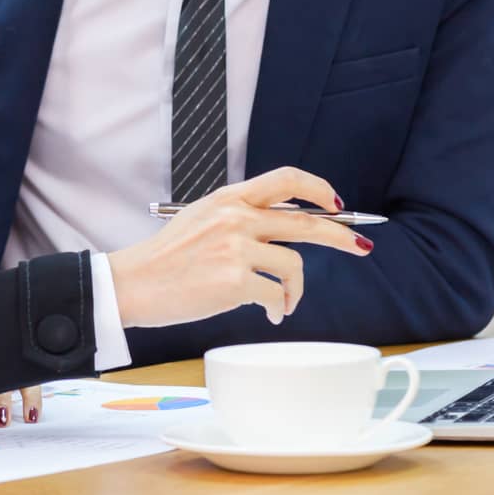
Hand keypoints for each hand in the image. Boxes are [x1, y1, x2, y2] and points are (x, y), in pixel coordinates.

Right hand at [107, 166, 372, 328]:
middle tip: (360, 247)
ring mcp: (236, 249)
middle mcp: (235, 218)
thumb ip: (237, 217)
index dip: (317, 189)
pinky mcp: (235, 281)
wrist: (132, 283)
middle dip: (341, 236)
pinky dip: (280, 308)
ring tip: (285, 302)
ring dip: (296, 289)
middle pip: (306, 222)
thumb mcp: (200, 220)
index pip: (285, 180)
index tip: (334, 203)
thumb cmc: (164, 258)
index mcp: (227, 199)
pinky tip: (271, 315)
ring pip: (293, 265)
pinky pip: (277, 296)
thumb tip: (283, 226)